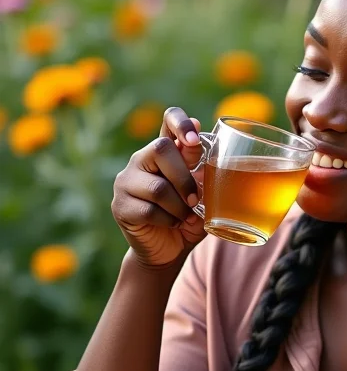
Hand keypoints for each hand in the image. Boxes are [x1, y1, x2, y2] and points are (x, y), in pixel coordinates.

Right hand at [112, 107, 206, 267]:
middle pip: (161, 149)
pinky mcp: (120, 205)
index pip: (168, 119)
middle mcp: (142, 159)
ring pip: (158, 186)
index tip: (194, 138)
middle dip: (185, 179)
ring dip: (180, 206)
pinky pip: (149, 210)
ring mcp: (127, 181)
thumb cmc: (190, 217)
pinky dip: (169, 220)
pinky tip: (172, 224)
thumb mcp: (202, 193)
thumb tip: (197, 138)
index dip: (180, 121)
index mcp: (165, 150)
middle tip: (196, 200)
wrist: (169, 251)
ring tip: (186, 217)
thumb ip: (200, 168)